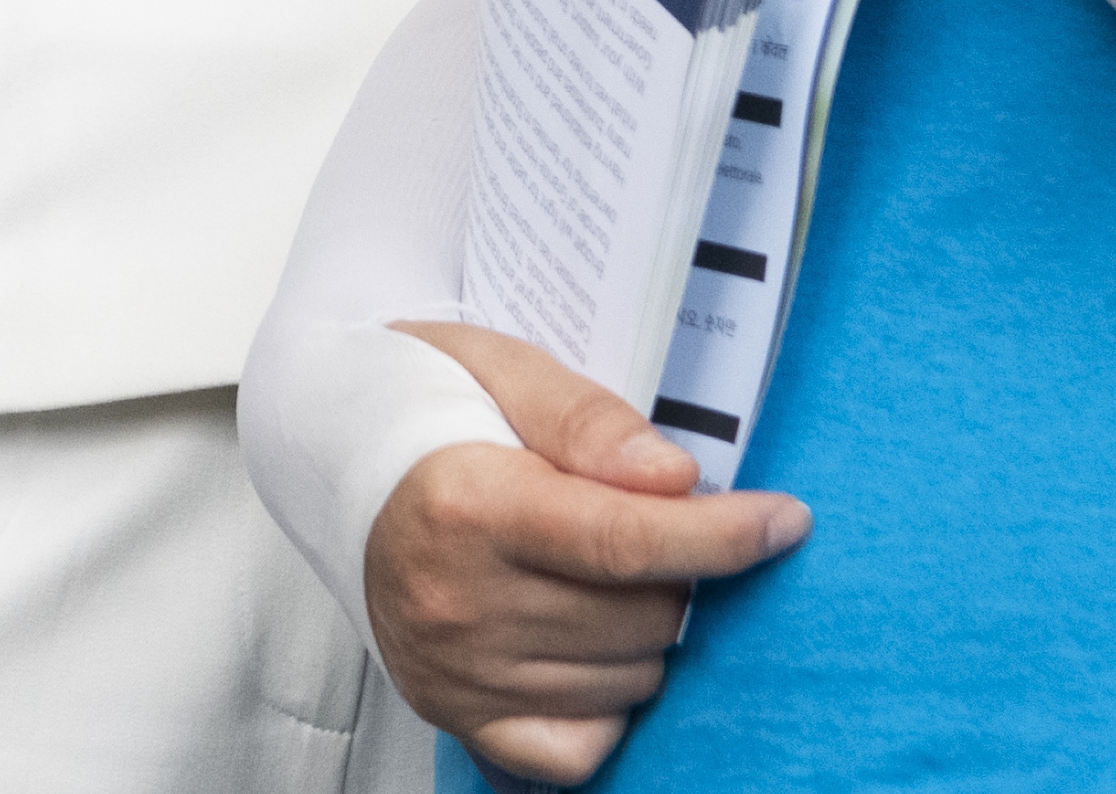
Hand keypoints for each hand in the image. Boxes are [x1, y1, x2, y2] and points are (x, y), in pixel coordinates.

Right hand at [357, 319, 805, 783]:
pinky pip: (580, 746)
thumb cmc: (423, 405)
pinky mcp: (456, 716)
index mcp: (465, 505)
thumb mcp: (502, 367)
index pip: (625, 541)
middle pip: (639, 615)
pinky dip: (610, 702)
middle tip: (648, 520)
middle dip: (678, 569)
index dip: (722, 536)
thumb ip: (589, 420)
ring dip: (648, 630)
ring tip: (604, 570)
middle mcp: (454, 602)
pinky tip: (593, 644)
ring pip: (627, 680)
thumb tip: (676, 478)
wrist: (330, 456)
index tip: (785, 520)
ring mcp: (453, 672)